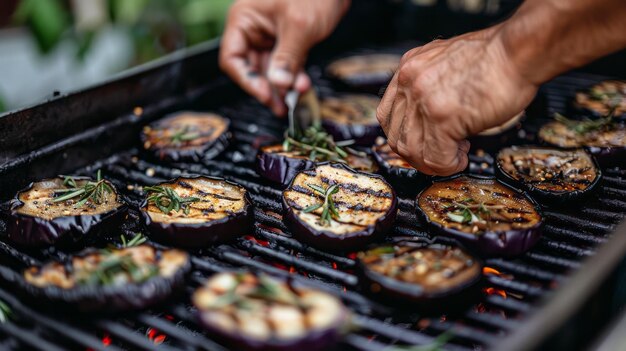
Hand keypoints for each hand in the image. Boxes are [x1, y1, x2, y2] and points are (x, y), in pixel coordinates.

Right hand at [220, 0, 348, 115]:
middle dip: (268, 88)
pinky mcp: (288, 39)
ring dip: (283, 85)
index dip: (247, 80)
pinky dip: (294, 76)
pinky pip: (286, 64)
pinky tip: (302, 86)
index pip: (232, 59)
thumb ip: (288, 58)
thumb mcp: (300, 26)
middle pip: (251, 68)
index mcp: (244, 20)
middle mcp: (253, 28)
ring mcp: (271, 35)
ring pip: (270, 69)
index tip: (265, 95)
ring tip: (295, 98)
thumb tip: (278, 84)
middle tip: (281, 106)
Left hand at [377, 28, 537, 175]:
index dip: (405, 137)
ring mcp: (423, 99)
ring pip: (412, 151)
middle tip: (441, 154)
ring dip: (434, 161)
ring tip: (456, 152)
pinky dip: (448, 165)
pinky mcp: (442, 117)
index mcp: (408, 68)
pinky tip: (462, 155)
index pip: (387, 116)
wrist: (520, 50)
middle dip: (418, 154)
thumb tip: (427, 120)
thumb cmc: (496, 58)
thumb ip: (430, 88)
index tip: (423, 144)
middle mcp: (409, 82)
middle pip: (396, 137)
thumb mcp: (447, 64)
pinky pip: (435, 158)